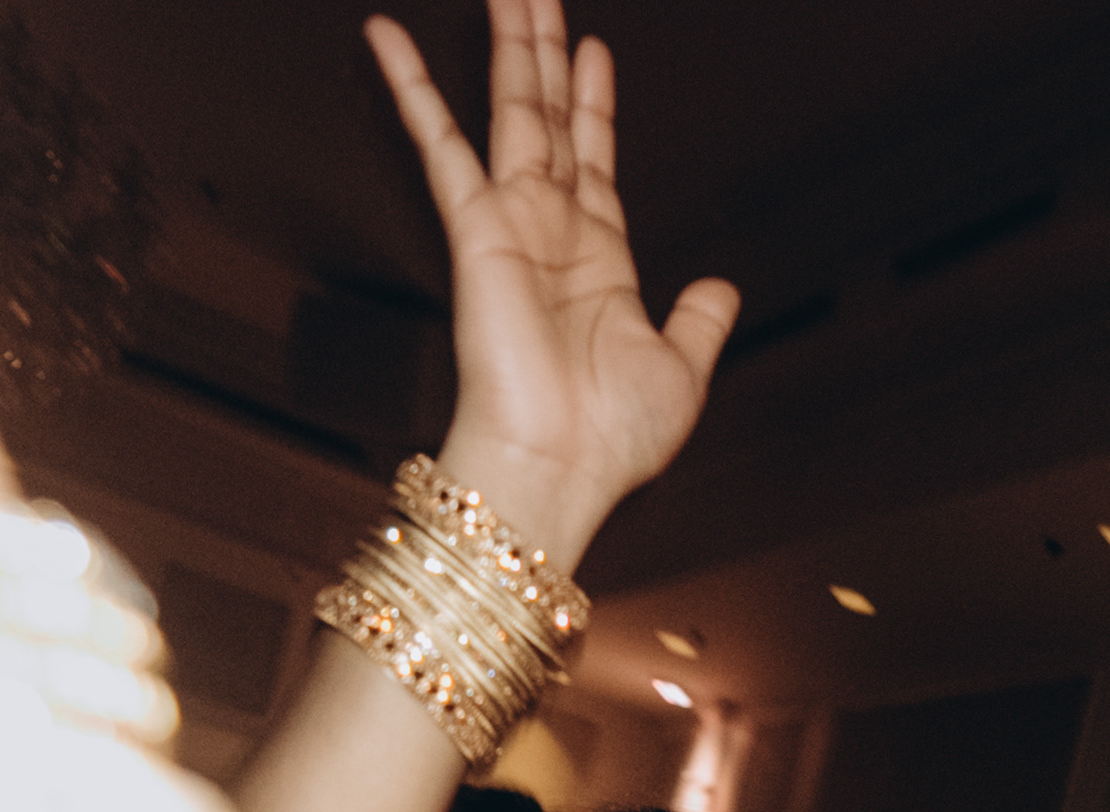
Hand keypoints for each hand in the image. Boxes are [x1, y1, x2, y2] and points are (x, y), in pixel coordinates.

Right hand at [364, 2, 734, 572]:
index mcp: (600, 261)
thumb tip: (722, 287)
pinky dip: (413, 89)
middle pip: (547, 116)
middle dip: (542, 50)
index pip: (594, 158)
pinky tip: (388, 36)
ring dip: (507, 45)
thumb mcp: (683, 374)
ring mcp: (511, 224)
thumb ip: (701, 323)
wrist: (561, 470)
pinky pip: (440, 143)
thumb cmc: (608, 441)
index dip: (594, 102)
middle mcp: (552, 232)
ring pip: (508, 108)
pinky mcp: (475, 229)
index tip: (593, 48)